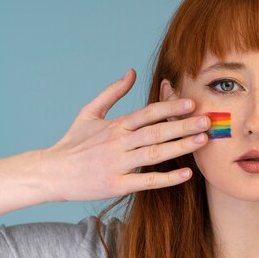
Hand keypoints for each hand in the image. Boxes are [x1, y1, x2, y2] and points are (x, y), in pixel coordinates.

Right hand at [39, 69, 209, 201]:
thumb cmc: (73, 143)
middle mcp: (118, 143)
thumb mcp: (88, 112)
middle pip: (155, 132)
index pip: (146, 113)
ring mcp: (118, 165)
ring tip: (202, 141)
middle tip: (207, 121)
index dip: (169, 108)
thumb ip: (112, 92)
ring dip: (180, 147)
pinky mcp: (117, 185)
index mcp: (114, 125)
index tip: (191, 103)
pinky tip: (187, 173)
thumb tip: (131, 72)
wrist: (51, 173)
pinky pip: (147, 181)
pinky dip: (167, 178)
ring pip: (154, 154)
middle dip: (183, 126)